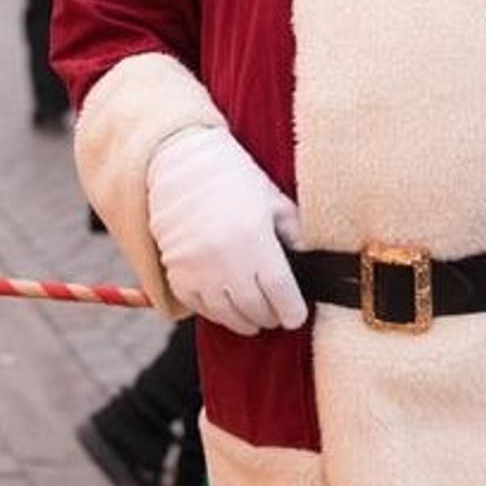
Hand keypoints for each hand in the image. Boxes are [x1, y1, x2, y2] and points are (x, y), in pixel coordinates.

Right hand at [148, 127, 306, 336]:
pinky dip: (214, 312)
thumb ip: (294, 231)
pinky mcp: (176, 271)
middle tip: (275, 314)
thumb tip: (308, 259)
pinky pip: (198, 307)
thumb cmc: (233, 178)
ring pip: (227, 315)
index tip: (296, 315)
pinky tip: (225, 305)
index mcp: (255, 238)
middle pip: (255, 308)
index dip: (292, 310)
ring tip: (252, 317)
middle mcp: (226, 258)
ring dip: (243, 321)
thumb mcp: (273, 198)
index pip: (280, 292)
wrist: (182, 164)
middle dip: (269, 316)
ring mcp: (198, 268)